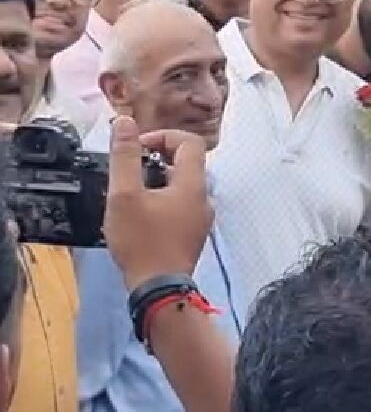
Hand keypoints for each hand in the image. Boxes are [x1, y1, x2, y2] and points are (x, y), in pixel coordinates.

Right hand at [103, 117, 211, 290]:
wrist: (159, 288)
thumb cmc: (142, 241)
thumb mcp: (124, 195)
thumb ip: (124, 157)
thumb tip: (124, 123)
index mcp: (193, 184)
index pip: (190, 142)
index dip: (163, 136)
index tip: (136, 148)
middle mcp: (204, 198)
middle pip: (187, 163)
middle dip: (157, 158)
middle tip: (129, 170)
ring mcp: (201, 218)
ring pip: (182, 186)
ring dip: (157, 181)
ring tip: (130, 193)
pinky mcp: (193, 234)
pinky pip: (180, 206)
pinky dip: (162, 200)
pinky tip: (140, 215)